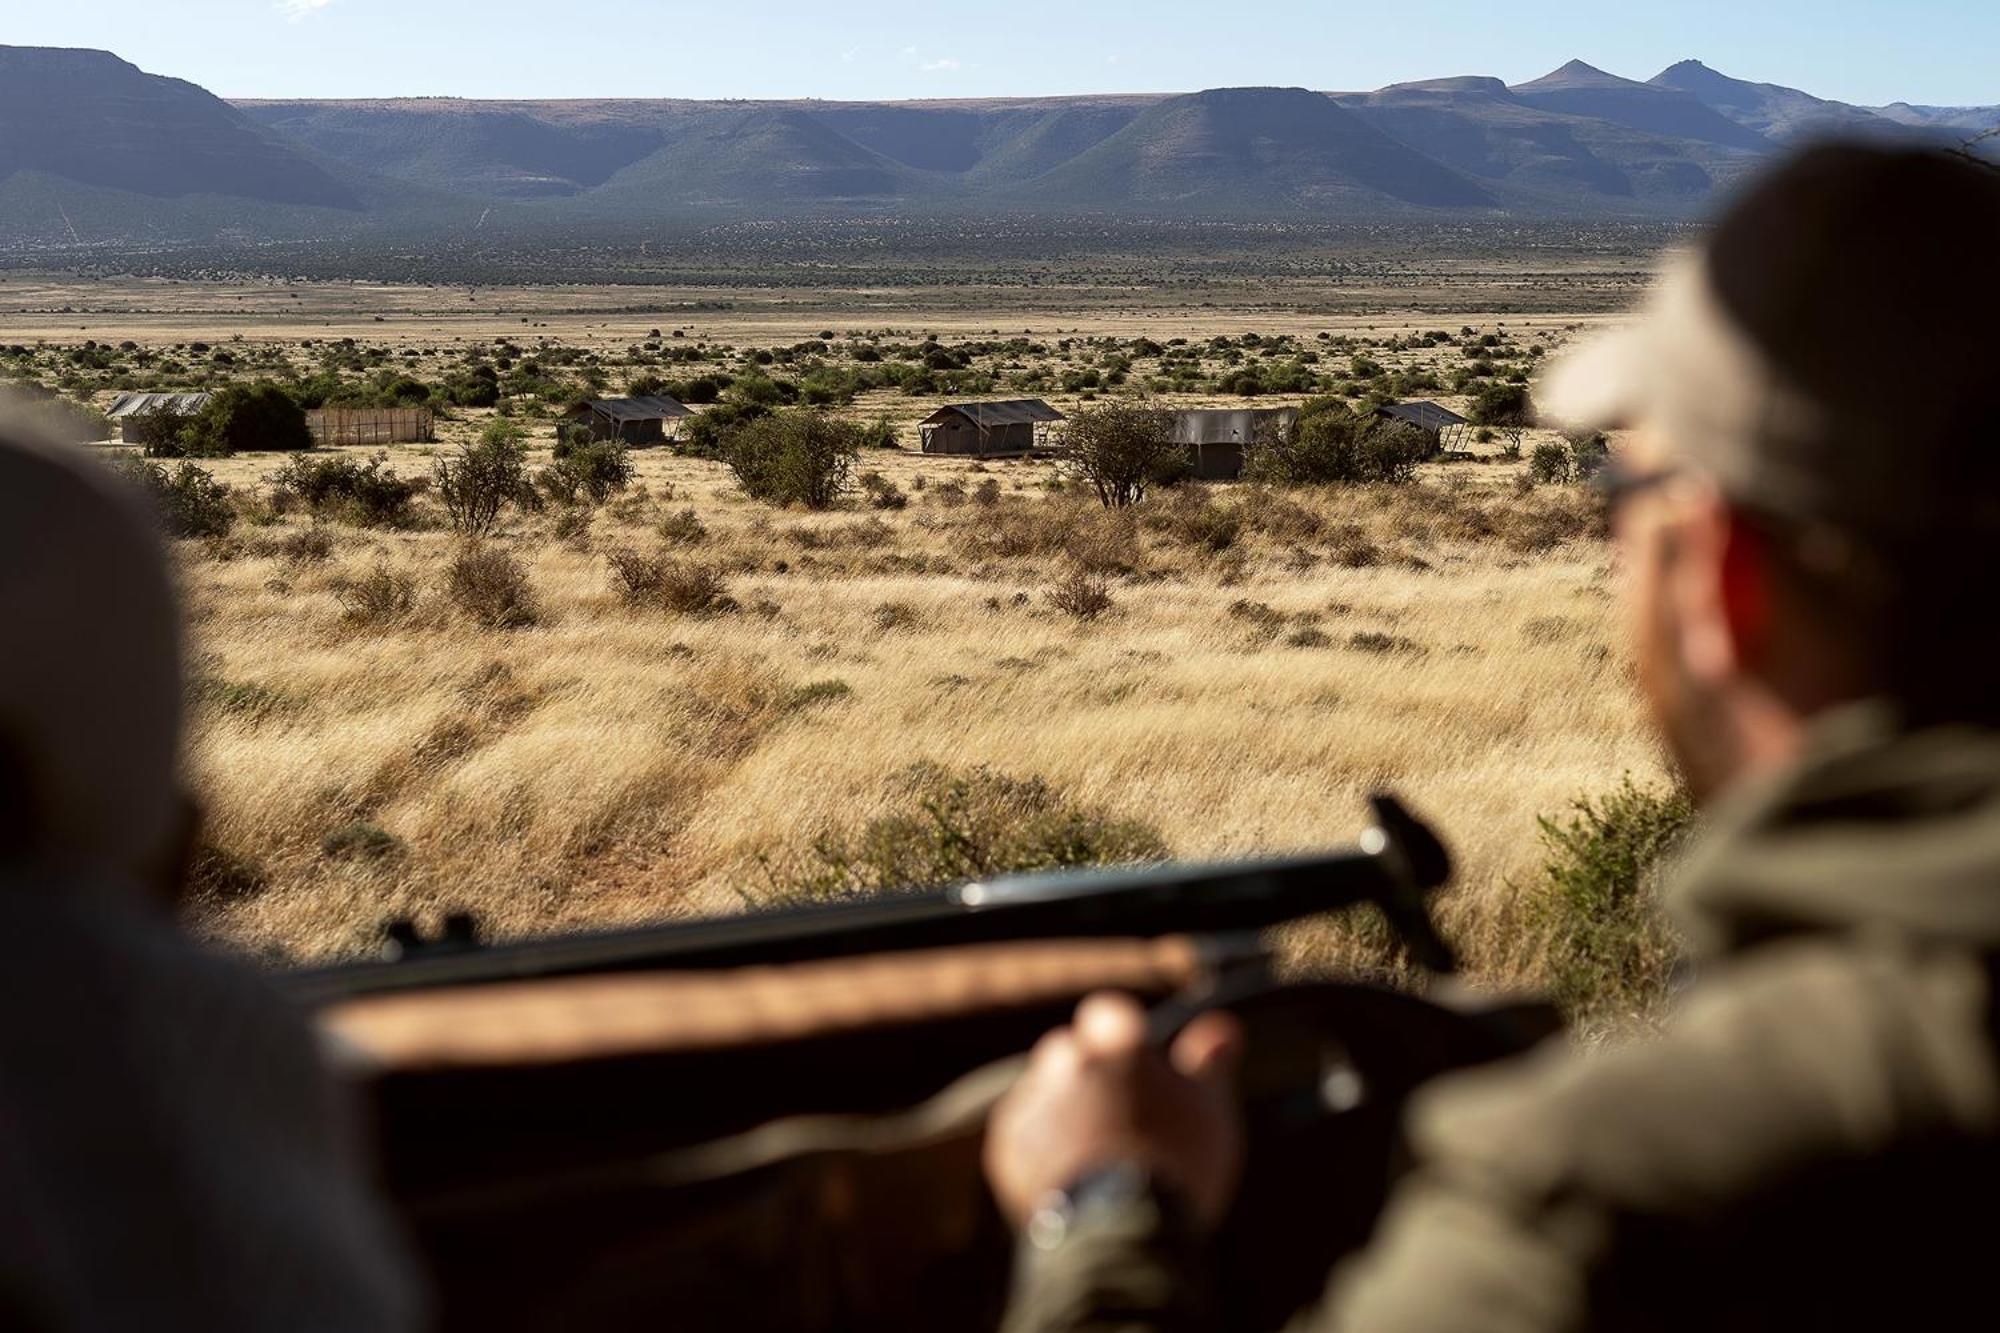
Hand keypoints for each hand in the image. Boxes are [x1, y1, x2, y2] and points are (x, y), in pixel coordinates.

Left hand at [984, 991, 1245, 1231]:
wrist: (1121, 1235)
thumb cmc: (1176, 1169)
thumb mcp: (1210, 1113)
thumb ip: (1211, 1064)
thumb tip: (1222, 1026)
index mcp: (1117, 1046)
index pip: (1107, 1013)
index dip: (1117, 1036)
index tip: (1131, 1063)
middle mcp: (1067, 1062)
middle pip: (1069, 1051)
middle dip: (1087, 1073)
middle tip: (1117, 1117)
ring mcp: (1034, 1101)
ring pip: (1044, 1089)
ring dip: (1062, 1107)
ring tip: (1093, 1153)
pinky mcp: (1008, 1142)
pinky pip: (1023, 1128)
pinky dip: (1040, 1143)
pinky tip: (1068, 1171)